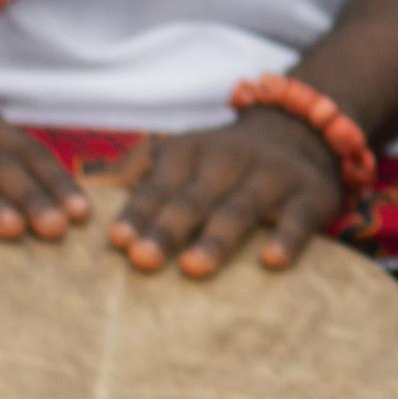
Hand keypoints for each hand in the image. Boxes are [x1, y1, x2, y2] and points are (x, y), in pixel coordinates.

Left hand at [103, 113, 345, 276]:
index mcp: (190, 153)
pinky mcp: (311, 194)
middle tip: (142, 260)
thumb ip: (136, 172)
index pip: (158, 185)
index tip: (117, 241)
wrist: (301, 131)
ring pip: (242, 208)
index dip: (138, 211)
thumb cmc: (219, 162)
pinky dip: (286, 237)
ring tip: (193, 267)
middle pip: (194, 198)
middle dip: (168, 228)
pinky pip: (299, 218)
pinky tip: (271, 261)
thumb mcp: (178, 154)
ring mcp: (273, 175)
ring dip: (217, 237)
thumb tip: (85, 194)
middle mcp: (230, 160)